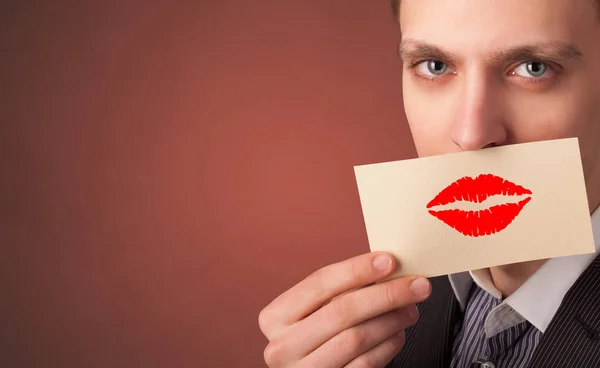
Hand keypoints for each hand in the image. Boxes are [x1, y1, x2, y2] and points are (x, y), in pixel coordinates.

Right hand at [258, 252, 431, 366]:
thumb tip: (384, 266)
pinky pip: (365, 364)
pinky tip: (398, 334)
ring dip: (392, 320)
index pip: (319, 284)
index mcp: (275, 317)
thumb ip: (339, 291)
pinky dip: (388, 346)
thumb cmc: (314, 339)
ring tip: (410, 309)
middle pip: (342, 311)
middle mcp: (282, 346)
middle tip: (416, 285)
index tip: (389, 261)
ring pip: (357, 338)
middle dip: (386, 294)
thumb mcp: (313, 313)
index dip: (357, 270)